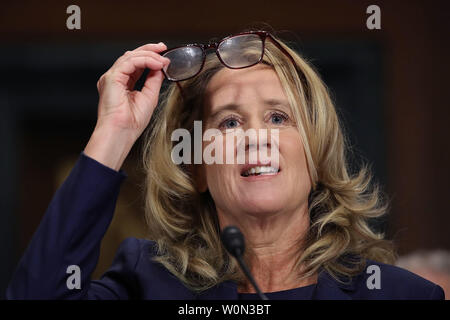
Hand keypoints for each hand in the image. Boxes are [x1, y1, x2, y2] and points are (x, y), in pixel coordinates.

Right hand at [84, 42, 169, 169]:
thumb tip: (161, 67)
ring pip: (130, 56)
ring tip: (163, 60)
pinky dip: (145, 60)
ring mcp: (111, 77)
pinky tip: (156, 64)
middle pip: (132, 56)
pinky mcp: (111, 77)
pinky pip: (130, 62)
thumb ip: (154, 80)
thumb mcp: (150, 96)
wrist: (122, 132)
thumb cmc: (132, 121)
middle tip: (163, 48)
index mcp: (122, 83)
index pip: (136, 64)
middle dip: (149, 50)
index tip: (164, 54)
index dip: (150, 56)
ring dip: (149, 55)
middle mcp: (115, 78)